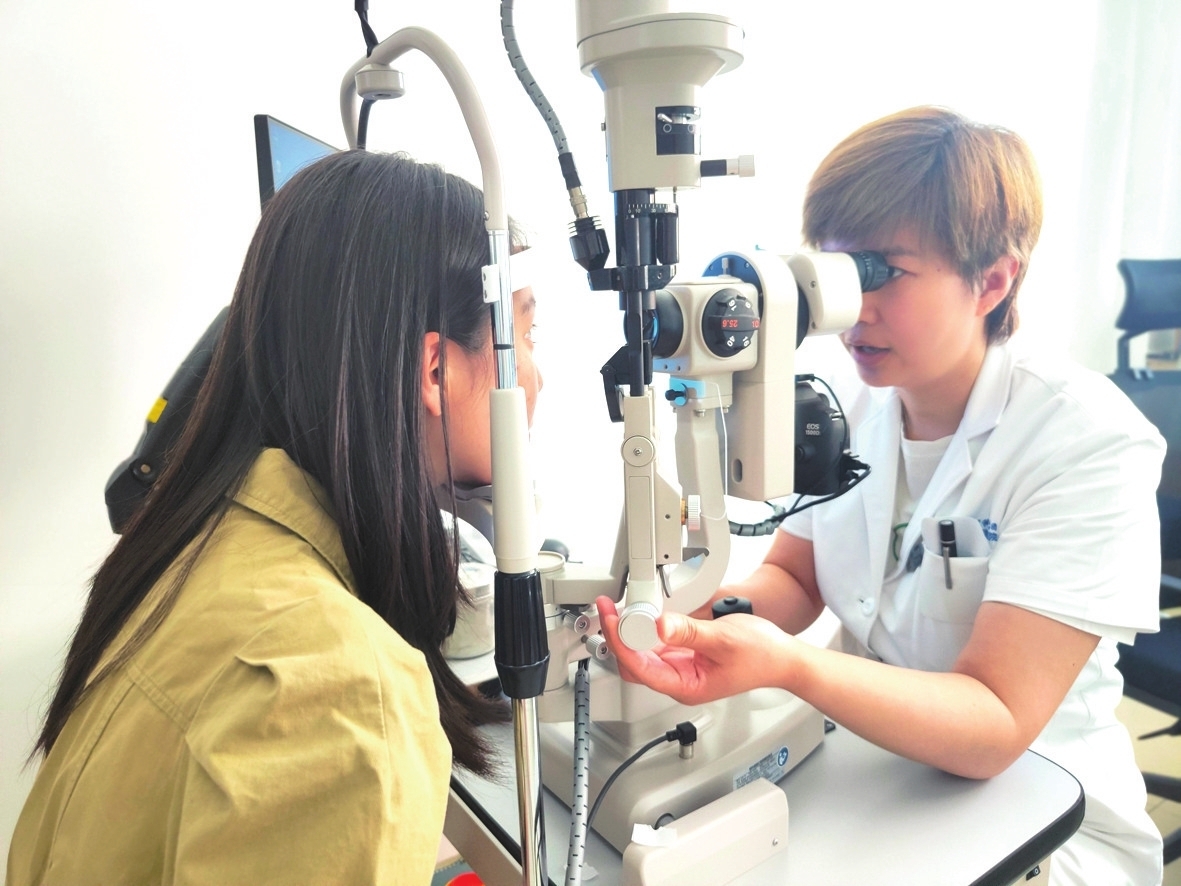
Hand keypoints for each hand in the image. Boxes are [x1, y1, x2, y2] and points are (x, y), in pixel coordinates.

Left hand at [594, 596, 793, 705]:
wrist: (782, 657)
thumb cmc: (761, 656)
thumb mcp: (724, 639)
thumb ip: (690, 633)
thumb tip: (660, 624)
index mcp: (685, 686)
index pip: (640, 669)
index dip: (621, 644)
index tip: (612, 620)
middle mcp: (678, 680)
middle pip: (633, 663)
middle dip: (617, 636)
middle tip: (608, 610)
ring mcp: (680, 667)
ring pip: (641, 653)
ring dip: (627, 632)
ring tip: (617, 609)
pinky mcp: (684, 654)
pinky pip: (655, 644)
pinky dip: (643, 629)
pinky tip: (638, 614)